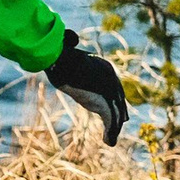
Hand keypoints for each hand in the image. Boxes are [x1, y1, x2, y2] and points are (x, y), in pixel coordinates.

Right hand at [46, 30, 128, 146]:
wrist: (60, 59)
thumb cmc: (57, 55)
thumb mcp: (66, 50)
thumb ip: (72, 48)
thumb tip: (71, 38)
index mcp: (104, 66)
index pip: (114, 87)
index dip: (116, 100)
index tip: (118, 109)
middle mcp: (110, 77)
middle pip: (118, 100)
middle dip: (119, 113)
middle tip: (122, 124)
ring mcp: (109, 89)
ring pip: (115, 112)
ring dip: (113, 128)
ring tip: (110, 139)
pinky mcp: (105, 100)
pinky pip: (110, 120)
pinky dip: (110, 132)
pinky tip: (108, 141)